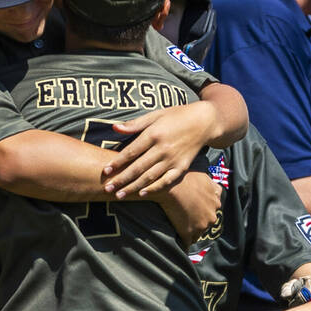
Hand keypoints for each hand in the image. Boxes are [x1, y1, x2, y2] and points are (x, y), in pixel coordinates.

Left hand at [102, 101, 216, 196]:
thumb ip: (135, 124)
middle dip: (122, 179)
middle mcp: (163, 148)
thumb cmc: (176, 116)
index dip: (118, 162)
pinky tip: (142, 194)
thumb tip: (114, 128)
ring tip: (120, 195)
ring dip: (134, 187)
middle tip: (107, 188)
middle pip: (138, 167)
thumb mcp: (156, 114)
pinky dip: (154, 188)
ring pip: (150, 177)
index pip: (131, 151)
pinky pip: (166, 181)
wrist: (204, 122)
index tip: (105, 171)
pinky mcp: (182, 167)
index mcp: (154, 134)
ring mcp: (173, 159)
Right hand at [152, 172, 219, 244]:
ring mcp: (201, 226)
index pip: (212, 211)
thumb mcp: (205, 178)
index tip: (195, 211)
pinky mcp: (188, 234)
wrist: (170, 185)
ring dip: (190, 232)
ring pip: (197, 234)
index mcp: (216, 203)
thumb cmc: (185, 179)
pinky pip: (187, 243)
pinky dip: (184, 244)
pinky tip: (179, 245)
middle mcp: (212, 216)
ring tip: (179, 229)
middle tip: (185, 219)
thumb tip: (218, 192)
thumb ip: (214, 188)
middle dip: (197, 222)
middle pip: (205, 223)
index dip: (202, 212)